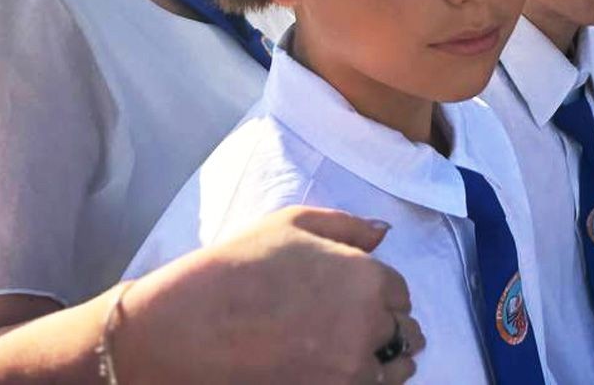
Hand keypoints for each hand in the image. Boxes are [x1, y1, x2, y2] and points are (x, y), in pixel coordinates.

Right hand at [118, 206, 423, 383]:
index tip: (369, 299)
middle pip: (403, 332)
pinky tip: (343, 372)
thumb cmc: (239, 267)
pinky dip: (366, 382)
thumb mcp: (292, 223)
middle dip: (389, 327)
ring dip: (386, 361)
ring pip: (395, 370)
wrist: (190, 326)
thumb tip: (383, 233)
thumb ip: (347, 226)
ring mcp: (350, 369)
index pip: (401, 292)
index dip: (384, 294)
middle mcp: (368, 325)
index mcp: (366, 277)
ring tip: (360, 355)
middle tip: (371, 330)